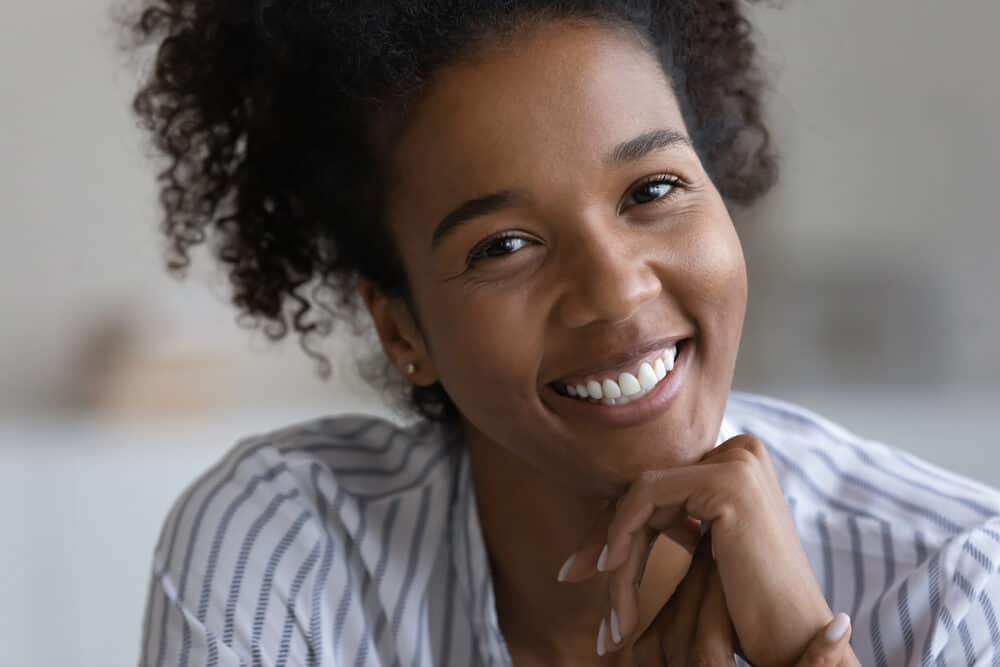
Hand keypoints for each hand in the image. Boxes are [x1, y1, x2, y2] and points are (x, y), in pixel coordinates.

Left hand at [560, 434, 837, 666]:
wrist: (795, 640)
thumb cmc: (749, 605)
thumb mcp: (703, 551)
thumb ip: (671, 518)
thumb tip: (608, 512)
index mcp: (737, 460)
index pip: (656, 484)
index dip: (613, 523)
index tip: (578, 566)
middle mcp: (741, 450)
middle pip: (644, 486)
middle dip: (601, 534)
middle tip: (569, 574)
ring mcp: (738, 460)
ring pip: (640, 495)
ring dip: (613, 552)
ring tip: (609, 606)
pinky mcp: (729, 480)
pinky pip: (646, 498)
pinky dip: (621, 536)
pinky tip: (612, 572)